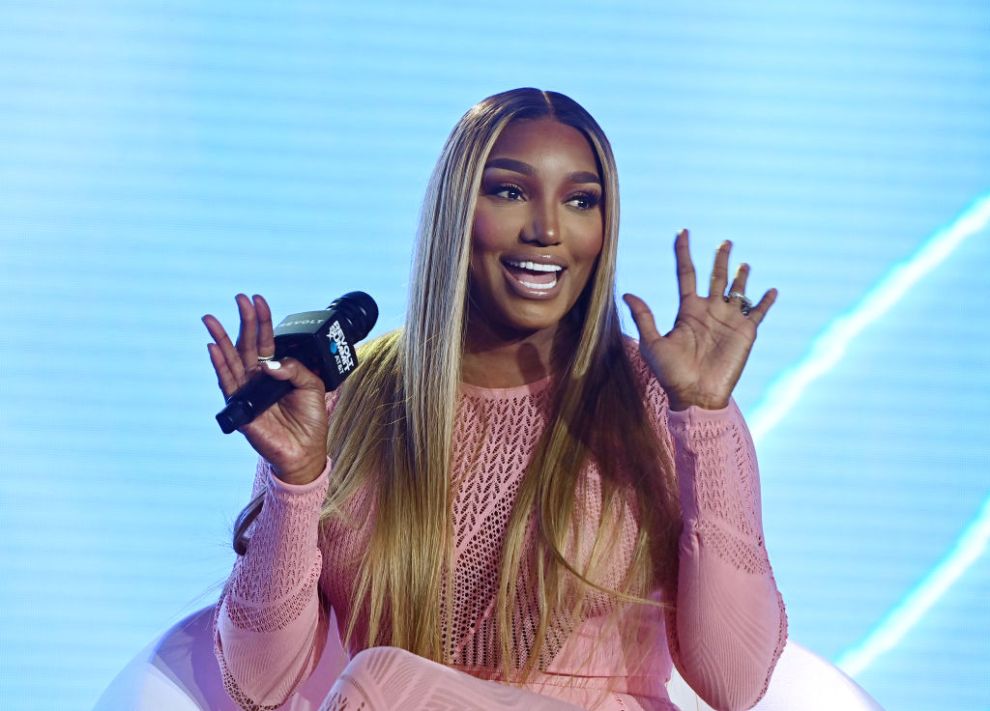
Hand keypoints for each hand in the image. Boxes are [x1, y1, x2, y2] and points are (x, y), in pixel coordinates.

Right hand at [203, 294, 328, 484]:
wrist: (306, 450)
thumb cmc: (310, 420)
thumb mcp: (313, 386)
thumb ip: (295, 369)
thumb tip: (271, 363)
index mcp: (275, 371)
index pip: (266, 340)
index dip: (262, 320)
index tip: (258, 300)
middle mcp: (258, 378)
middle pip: (247, 344)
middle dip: (243, 321)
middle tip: (239, 298)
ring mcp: (247, 391)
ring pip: (231, 360)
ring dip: (221, 339)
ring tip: (211, 320)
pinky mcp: (241, 407)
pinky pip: (228, 383)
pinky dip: (219, 365)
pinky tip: (213, 348)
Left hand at [623, 229, 776, 410]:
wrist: (695, 397)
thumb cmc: (671, 374)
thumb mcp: (653, 344)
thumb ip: (645, 318)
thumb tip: (628, 294)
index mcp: (688, 310)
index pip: (686, 273)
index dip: (684, 252)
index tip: (683, 232)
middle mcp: (709, 311)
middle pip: (715, 277)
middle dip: (720, 259)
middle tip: (725, 241)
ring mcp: (728, 320)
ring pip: (737, 290)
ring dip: (741, 276)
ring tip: (743, 263)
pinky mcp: (745, 333)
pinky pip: (757, 312)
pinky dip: (765, 301)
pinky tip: (771, 290)